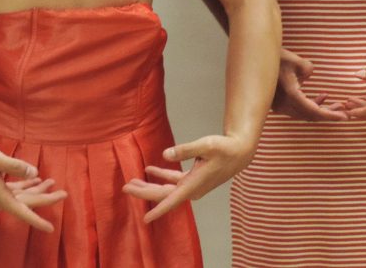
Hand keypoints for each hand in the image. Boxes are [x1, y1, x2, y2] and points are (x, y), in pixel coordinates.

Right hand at [0, 143, 66, 231]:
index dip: (37, 221)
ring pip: (21, 196)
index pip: (23, 211)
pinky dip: (25, 185)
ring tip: (52, 182)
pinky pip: (13, 190)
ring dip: (36, 189)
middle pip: (26, 202)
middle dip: (45, 197)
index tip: (51, 229)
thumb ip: (16, 166)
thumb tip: (34, 173)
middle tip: (64, 193)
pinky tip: (34, 178)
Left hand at [123, 133, 254, 222]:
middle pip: (163, 195)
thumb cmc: (225, 149)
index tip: (144, 219)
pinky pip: (173, 182)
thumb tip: (165, 154)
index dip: (157, 210)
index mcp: (193, 185)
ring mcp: (192, 185)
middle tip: (126, 187)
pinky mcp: (193, 179)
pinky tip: (151, 170)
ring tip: (133, 181)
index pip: (171, 201)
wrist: (239, 152)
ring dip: (149, 186)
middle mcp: (191, 189)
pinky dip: (162, 177)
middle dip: (143, 192)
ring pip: (166, 189)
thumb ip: (185, 150)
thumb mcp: (206, 145)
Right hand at [271, 47, 347, 120]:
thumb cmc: (277, 57)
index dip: (330, 115)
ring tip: (335, 103)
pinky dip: (310, 105)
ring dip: (319, 109)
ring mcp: (279, 106)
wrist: (256, 59)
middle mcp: (284, 105)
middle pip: (310, 115)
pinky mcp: (278, 103)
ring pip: (304, 113)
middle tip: (343, 111)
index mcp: (291, 95)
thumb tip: (309, 76)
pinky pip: (298, 109)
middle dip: (327, 114)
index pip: (314, 111)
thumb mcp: (297, 61)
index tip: (344, 117)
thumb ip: (308, 69)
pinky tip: (322, 96)